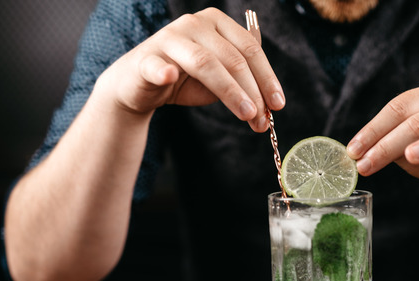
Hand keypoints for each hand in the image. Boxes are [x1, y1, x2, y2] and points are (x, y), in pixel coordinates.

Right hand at [96, 7, 284, 131]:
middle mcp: (195, 24)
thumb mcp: (222, 77)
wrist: (140, 86)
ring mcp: (169, 38)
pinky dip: (163, 71)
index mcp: (217, 23)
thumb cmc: (186, 80)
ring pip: (205, 63)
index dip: (267, 77)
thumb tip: (272, 102)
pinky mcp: (146, 59)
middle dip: (252, 91)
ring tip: (246, 114)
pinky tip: (170, 77)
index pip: (250, 49)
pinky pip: (156, 65)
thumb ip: (244, 82)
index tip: (278, 104)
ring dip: (229, 91)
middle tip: (262, 119)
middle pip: (232, 58)